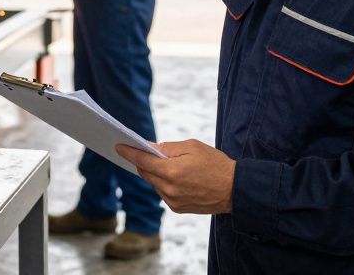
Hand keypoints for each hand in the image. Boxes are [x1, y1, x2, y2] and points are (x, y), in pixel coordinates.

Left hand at [116, 140, 235, 214]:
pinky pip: (163, 193)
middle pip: (145, 173)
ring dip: (155, 174)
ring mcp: (173, 201)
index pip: (142, 160)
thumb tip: (149, 148)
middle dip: (142, 162)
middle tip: (141, 151)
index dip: (129, 152)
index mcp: (172, 171)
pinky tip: (176, 177)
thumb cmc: (215, 164)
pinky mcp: (178, 208)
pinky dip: (165, 184)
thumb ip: (167, 148)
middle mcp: (169, 189)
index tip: (118, 146)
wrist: (235, 190)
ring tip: (167, 164)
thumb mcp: (192, 147)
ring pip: (154, 184)